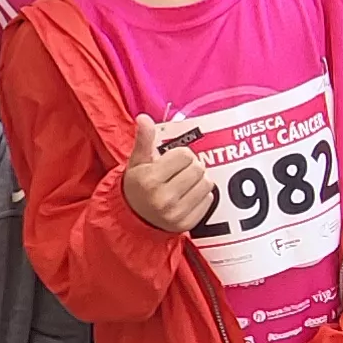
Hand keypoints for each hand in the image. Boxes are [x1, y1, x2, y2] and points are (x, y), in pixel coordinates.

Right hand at [121, 115, 215, 232]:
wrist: (133, 218)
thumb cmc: (138, 185)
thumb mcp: (137, 161)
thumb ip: (143, 139)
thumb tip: (144, 118)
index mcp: (150, 180)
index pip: (185, 155)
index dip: (180, 154)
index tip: (172, 160)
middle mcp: (163, 198)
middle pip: (198, 169)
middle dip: (192, 166)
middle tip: (181, 170)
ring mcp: (176, 213)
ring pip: (207, 184)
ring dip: (199, 179)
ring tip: (186, 181)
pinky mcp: (187, 224)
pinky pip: (209, 200)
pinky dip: (202, 195)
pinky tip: (188, 195)